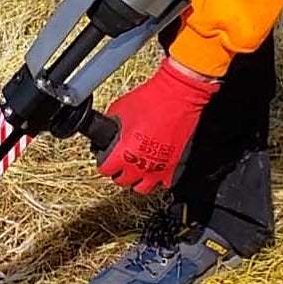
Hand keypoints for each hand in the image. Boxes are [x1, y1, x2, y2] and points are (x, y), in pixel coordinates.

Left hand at [97, 57, 219, 192]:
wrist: (178, 96)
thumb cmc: (152, 99)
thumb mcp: (120, 108)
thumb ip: (111, 124)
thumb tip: (107, 131)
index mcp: (124, 152)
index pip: (105, 170)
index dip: (104, 164)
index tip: (105, 159)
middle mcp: (140, 165)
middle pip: (123, 181)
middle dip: (119, 171)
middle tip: (120, 161)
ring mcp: (159, 168)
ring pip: (142, 187)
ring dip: (137, 178)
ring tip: (136, 167)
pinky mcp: (174, 167)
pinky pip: (163, 182)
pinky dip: (158, 177)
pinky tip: (155, 166)